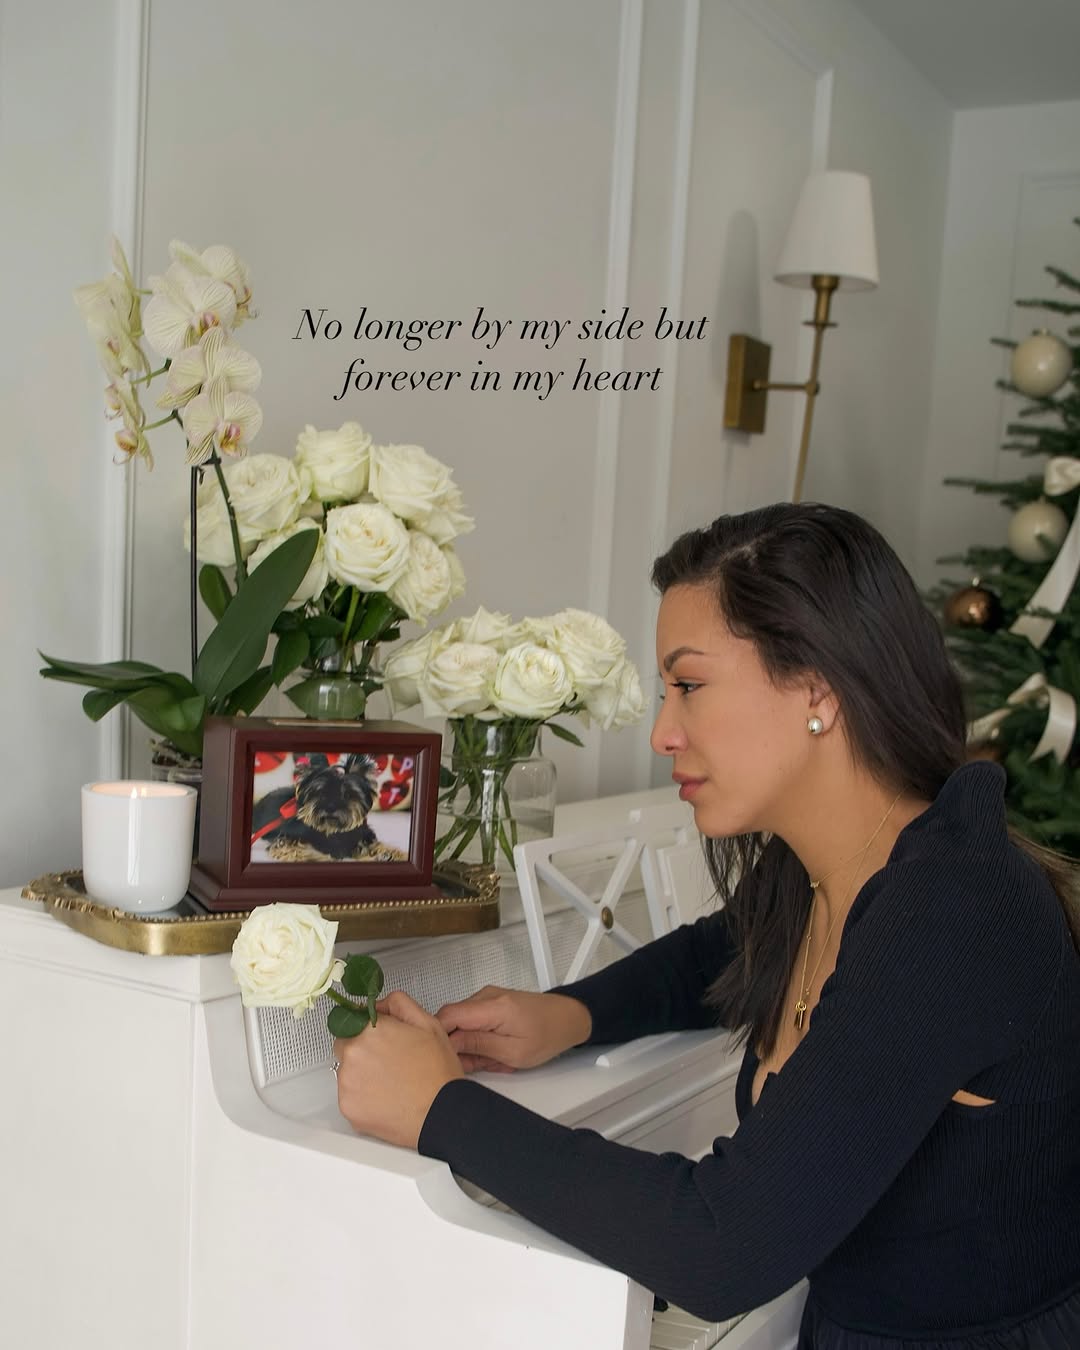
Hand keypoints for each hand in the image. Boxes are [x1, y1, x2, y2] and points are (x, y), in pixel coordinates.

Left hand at [335, 990, 462, 1148]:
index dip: (366, 1029)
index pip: (351, 1020)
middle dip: (362, 1051)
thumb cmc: (438, 1073)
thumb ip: (398, 1003)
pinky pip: (349, 1096)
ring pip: (347, 1072)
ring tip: (391, 1083)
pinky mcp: (347, 1107)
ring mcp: (347, 1082)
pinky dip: (363, 1097)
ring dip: (362, 1075)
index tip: (375, 1038)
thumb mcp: (428, 1023)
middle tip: (389, 1063)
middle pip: (345, 1045)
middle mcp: (353, 1053)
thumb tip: (378, 1004)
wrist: (442, 1113)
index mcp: (371, 1029)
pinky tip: (386, 1098)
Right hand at [436, 985, 591, 1072]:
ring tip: (494, 1057)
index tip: (442, 1057)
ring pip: (461, 1024)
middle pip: (451, 1020)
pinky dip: (479, 1039)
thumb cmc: (549, 1034)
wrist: (569, 1018)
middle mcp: (486, 996)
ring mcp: (487, 997)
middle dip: (458, 1046)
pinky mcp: (490, 1003)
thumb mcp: (513, 1052)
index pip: (447, 1016)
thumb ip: (478, 1047)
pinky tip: (495, 1049)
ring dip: (470, 1045)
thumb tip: (449, 1045)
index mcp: (492, 1006)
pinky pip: (472, 1022)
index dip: (438, 1038)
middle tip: (479, 1063)